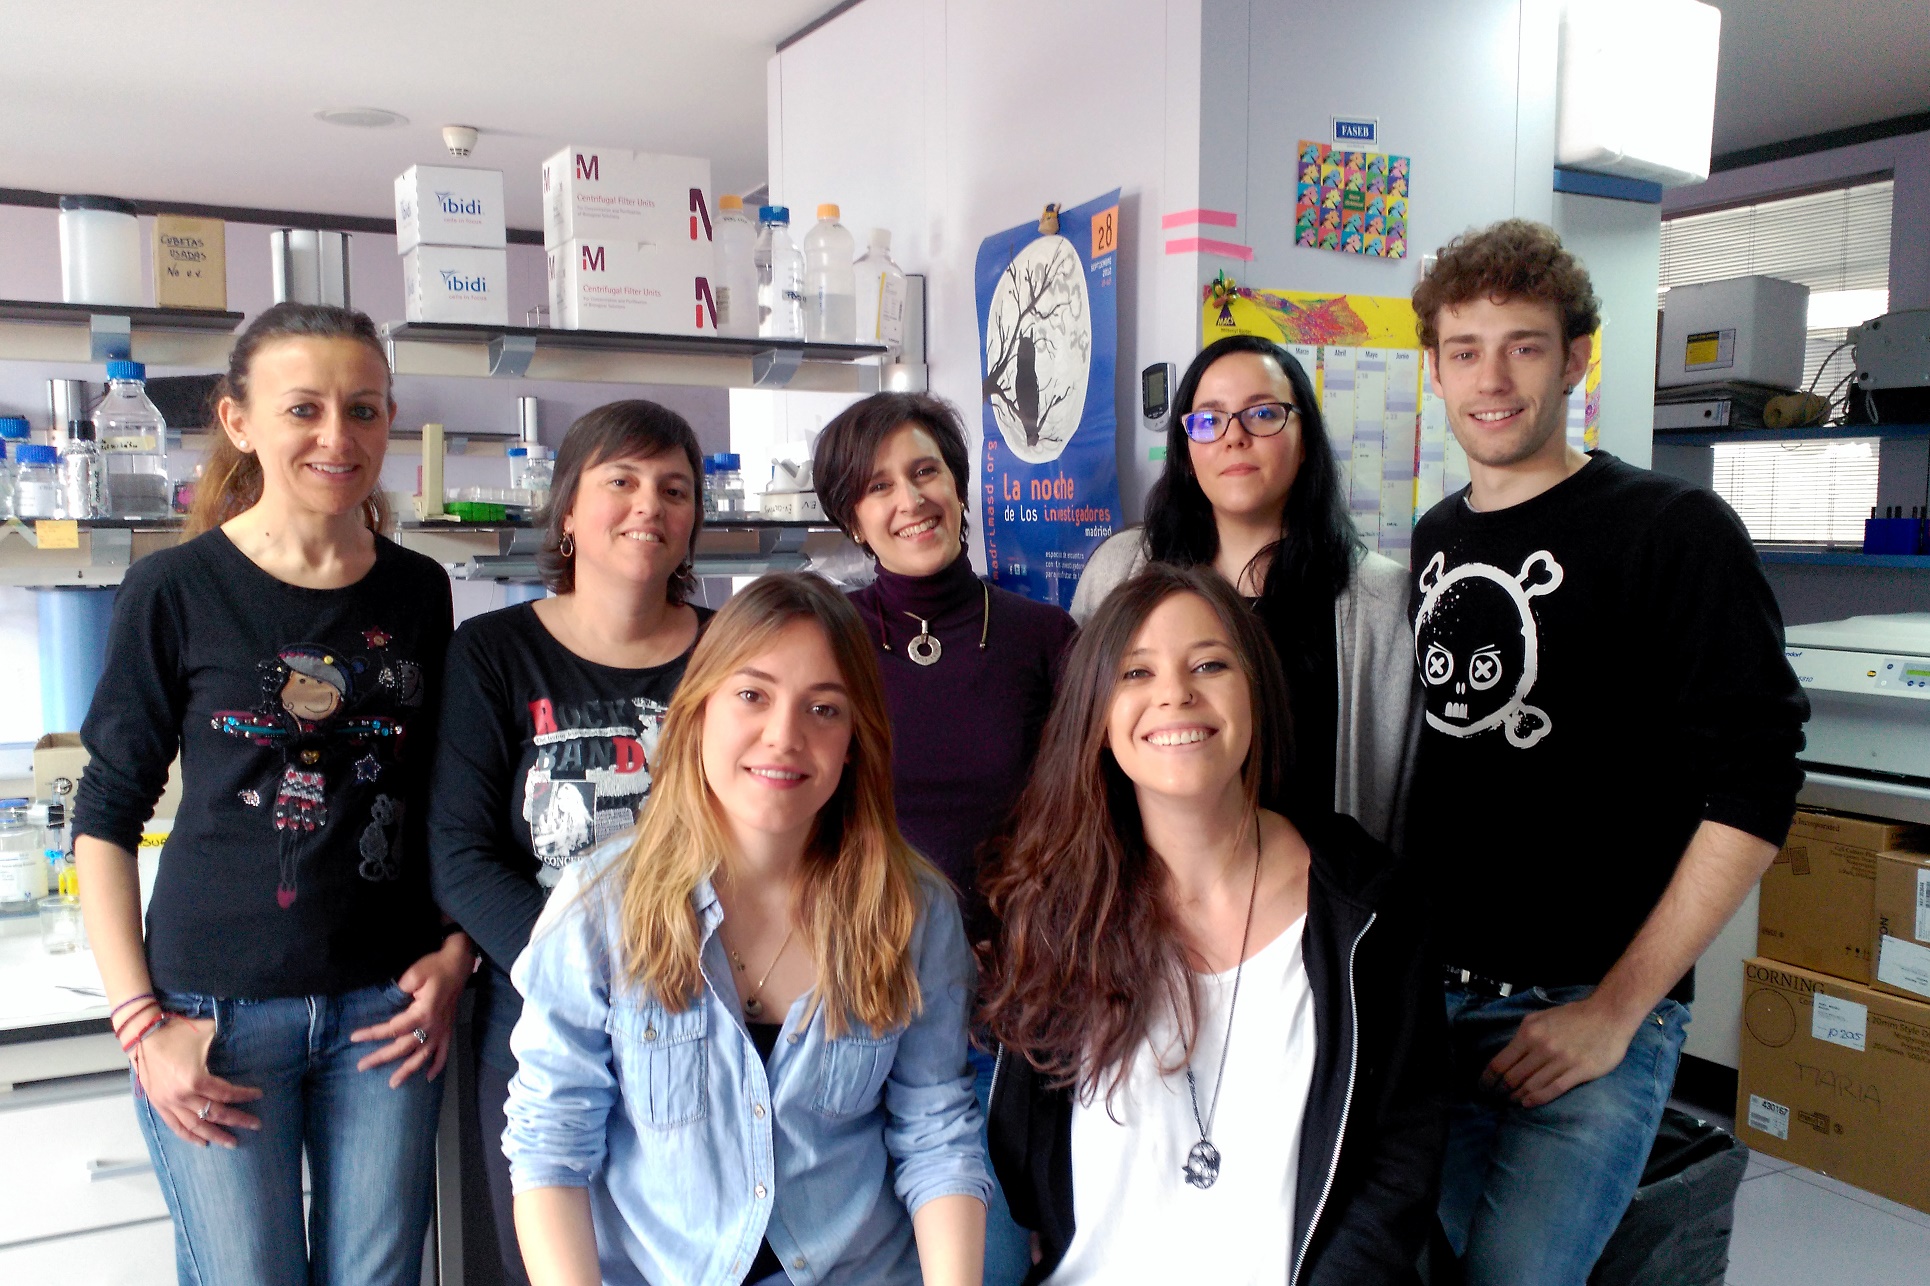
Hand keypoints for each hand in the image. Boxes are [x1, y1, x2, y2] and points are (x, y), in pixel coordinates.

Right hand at [132, 1013, 263, 1147]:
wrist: (143, 1036)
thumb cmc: (176, 1033)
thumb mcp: (207, 1033)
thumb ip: (225, 1041)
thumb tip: (245, 1039)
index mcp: (195, 1079)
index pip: (226, 1093)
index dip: (244, 1095)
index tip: (258, 1095)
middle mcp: (182, 1096)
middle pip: (215, 1113)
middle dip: (238, 1120)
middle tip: (255, 1125)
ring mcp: (169, 1103)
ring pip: (196, 1126)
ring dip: (215, 1135)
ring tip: (231, 1142)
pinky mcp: (159, 1106)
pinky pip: (176, 1127)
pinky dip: (189, 1136)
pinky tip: (203, 1142)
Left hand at [351, 933, 472, 1086]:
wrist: (458, 963)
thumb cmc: (435, 967)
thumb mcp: (414, 973)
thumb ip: (399, 989)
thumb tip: (390, 1000)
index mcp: (423, 1013)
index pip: (393, 1029)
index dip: (372, 1034)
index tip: (354, 1037)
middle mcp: (432, 1027)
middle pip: (404, 1047)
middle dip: (382, 1057)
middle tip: (361, 1066)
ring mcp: (441, 1030)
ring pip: (423, 1056)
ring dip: (408, 1070)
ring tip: (393, 1083)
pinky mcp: (447, 1029)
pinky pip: (443, 1052)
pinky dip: (437, 1066)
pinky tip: (428, 1077)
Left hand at [1482, 993, 1644, 1108]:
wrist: (1608, 1015)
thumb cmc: (1573, 1016)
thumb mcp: (1540, 1017)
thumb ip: (1523, 1034)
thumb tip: (1507, 1053)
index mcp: (1529, 1032)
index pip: (1499, 1062)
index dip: (1488, 1079)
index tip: (1483, 1087)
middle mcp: (1542, 1047)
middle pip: (1512, 1077)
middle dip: (1500, 1091)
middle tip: (1496, 1098)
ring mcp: (1561, 1060)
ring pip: (1530, 1086)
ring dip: (1516, 1097)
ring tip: (1511, 1102)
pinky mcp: (1579, 1071)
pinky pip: (1552, 1090)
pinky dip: (1536, 1099)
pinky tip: (1527, 1103)